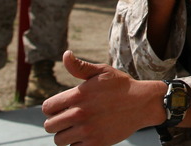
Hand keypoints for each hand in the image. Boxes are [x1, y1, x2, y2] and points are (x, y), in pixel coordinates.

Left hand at [42, 51, 166, 145]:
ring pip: (60, 140)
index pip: (47, 108)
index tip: (61, 108)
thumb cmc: (121, 86)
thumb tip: (65, 54)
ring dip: (66, 134)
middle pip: (49, 126)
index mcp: (78, 95)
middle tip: (69, 118)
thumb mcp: (102, 71)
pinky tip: (87, 134)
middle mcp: (79, 114)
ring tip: (78, 127)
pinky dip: (77, 143)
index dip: (52, 108)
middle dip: (57, 122)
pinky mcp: (95, 144)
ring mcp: (87, 130)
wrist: (143, 103)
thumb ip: (80, 66)